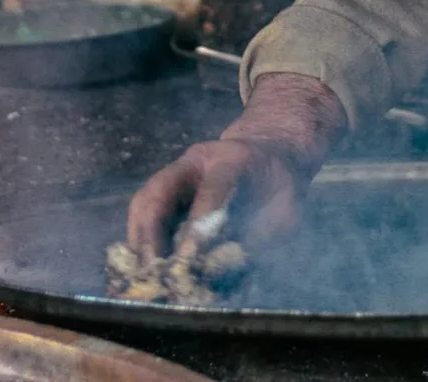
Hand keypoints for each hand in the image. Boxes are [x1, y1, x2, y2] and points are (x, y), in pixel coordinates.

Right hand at [126, 72, 345, 258]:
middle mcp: (196, 161)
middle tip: (153, 271)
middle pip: (161, 190)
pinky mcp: (166, 189)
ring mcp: (176, 172)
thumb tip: (227, 268)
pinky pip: (143, 213)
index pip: (212, 188)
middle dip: (152, 234)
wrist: (268, 153)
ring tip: (144, 273)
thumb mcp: (288, 208)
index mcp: (233, 159)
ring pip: (144, 200)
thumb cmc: (280, 185)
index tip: (189, 257)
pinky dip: (139, 240)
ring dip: (139, 239)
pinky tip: (144, 265)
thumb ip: (262, 235)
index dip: (199, 221)